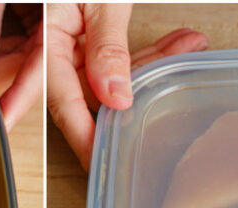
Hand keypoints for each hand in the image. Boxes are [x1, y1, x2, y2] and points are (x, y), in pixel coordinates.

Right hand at [46, 4, 206, 169]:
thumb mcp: (100, 0)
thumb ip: (106, 44)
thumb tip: (114, 94)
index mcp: (48, 35)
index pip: (62, 100)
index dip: (82, 136)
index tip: (100, 161)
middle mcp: (57, 43)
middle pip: (91, 91)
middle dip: (134, 97)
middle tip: (161, 119)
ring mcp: (74, 38)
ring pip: (111, 73)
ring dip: (153, 65)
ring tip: (189, 51)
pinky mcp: (90, 31)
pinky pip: (117, 53)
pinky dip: (150, 51)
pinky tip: (180, 44)